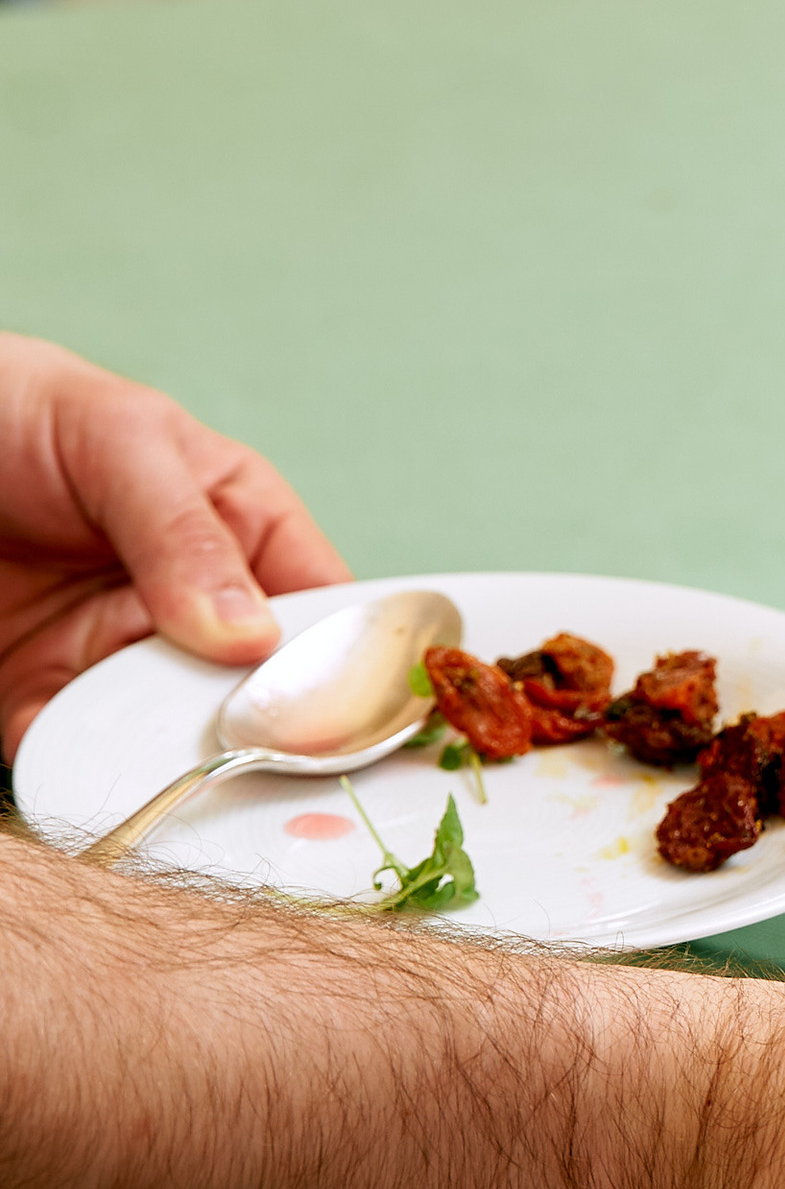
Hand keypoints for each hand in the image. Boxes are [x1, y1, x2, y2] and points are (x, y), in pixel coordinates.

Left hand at [0, 338, 345, 758]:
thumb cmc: (29, 412)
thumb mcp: (122, 443)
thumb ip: (185, 532)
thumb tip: (251, 638)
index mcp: (245, 528)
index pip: (322, 609)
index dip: (346, 663)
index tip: (349, 716)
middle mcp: (194, 604)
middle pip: (254, 691)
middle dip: (256, 732)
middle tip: (256, 761)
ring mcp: (117, 652)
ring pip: (167, 733)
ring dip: (168, 760)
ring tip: (173, 776)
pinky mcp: (41, 691)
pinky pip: (70, 747)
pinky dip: (78, 768)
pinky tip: (86, 770)